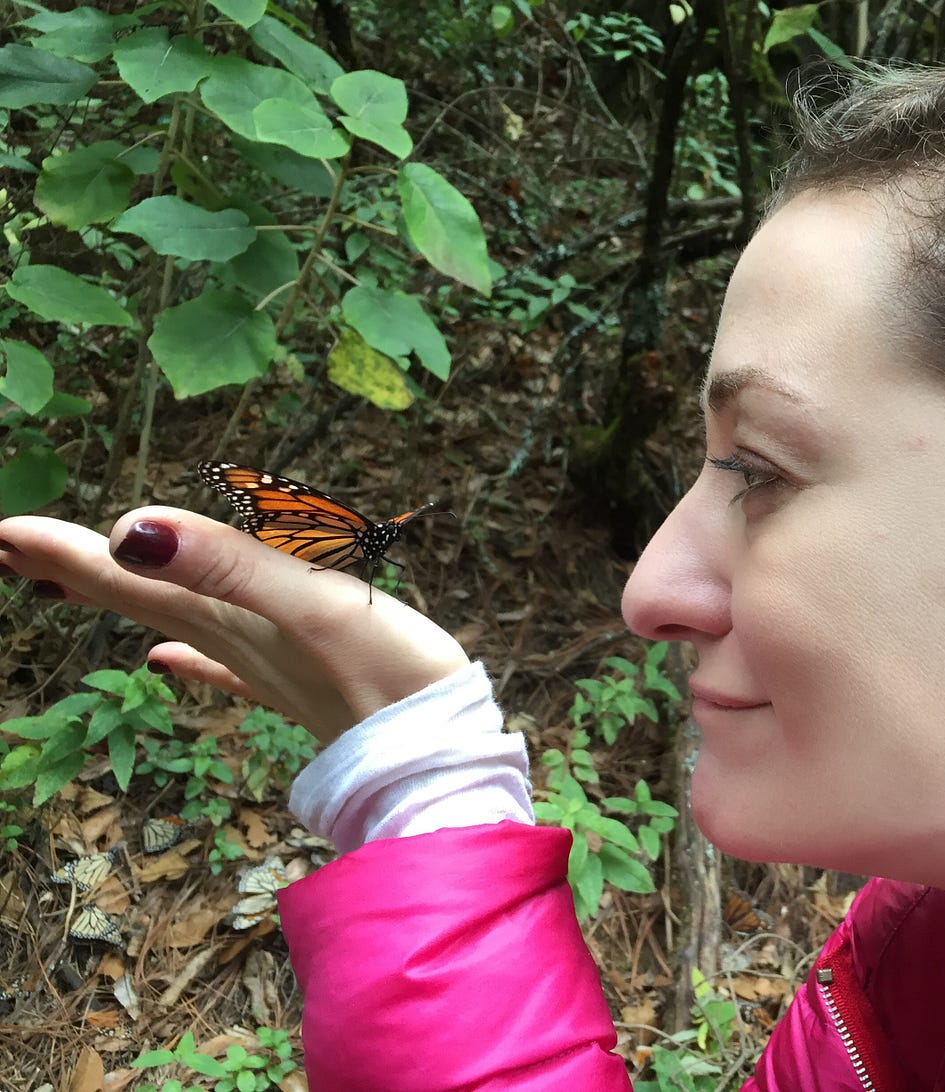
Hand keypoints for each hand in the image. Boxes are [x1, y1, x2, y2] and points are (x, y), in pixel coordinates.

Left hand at [0, 508, 469, 745]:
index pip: (132, 577)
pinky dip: (190, 659)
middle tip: (6, 547)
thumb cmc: (392, 678)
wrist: (440, 761)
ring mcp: (265, 669)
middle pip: (138, 597)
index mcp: (230, 617)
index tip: (2, 532)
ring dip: (120, 597)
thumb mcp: (316, 606)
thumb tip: (131, 532)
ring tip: (64, 580)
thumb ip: (231, 566)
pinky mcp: (301, 685)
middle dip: (73, 569)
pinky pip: (225, 669)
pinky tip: (166, 659)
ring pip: (174, 623)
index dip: (67, 552)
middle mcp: (234, 642)